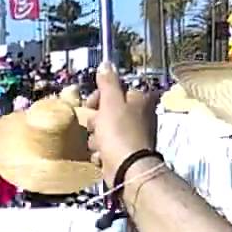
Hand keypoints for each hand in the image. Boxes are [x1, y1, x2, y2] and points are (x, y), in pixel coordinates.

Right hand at [84, 63, 158, 185]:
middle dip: (96, 121)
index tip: (91, 105)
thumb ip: (107, 83)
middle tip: (95, 127)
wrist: (127, 168)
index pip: (115, 91)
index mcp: (139, 100)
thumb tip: (106, 63)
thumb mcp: (110, 103)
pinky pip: (107, 148)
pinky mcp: (126, 153)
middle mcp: (140, 116)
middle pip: (108, 112)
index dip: (99, 97)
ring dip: (96, 139)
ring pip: (104, 131)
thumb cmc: (118, 132)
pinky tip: (102, 155)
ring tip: (99, 145)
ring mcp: (134, 135)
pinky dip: (102, 152)